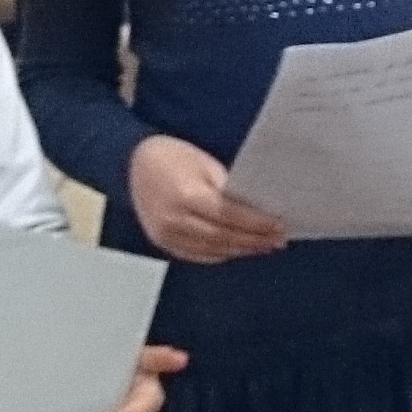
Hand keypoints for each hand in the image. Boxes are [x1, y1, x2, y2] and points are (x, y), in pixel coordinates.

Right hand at [128, 136, 289, 261]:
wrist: (132, 163)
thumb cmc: (172, 157)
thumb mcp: (205, 164)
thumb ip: (228, 189)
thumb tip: (257, 209)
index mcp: (186, 195)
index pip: (230, 216)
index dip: (257, 224)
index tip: (280, 227)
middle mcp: (174, 220)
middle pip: (223, 237)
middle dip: (254, 240)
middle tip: (279, 240)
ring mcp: (166, 235)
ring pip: (212, 249)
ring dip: (241, 250)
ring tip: (264, 246)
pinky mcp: (162, 243)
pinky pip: (197, 254)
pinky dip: (221, 253)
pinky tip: (238, 249)